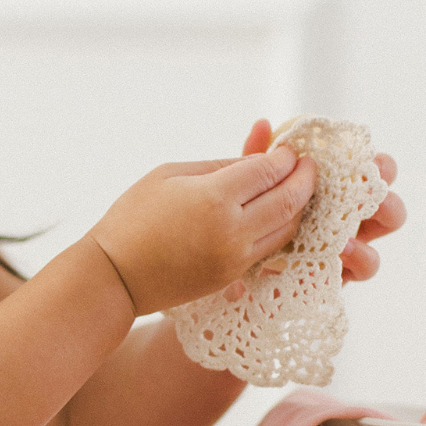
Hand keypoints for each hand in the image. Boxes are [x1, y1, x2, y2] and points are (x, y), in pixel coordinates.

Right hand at [90, 144, 316, 315]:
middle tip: (310, 165)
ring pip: (289, 228)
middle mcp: (233, 229)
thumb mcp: (168, 175)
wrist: (115, 276)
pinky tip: (283, 214)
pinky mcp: (234, 276)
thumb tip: (257, 161)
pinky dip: (283, 228)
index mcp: (214, 197)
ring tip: (301, 188)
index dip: (285, 157)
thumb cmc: (132, 217)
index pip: (268, 171)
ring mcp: (236, 257)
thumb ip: (217, 166)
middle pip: (290, 200)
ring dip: (301, 206)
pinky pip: (272, 248)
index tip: (290, 148)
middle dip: (305, 179)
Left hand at [240, 119, 405, 283]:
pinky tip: (344, 249)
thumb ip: (255, 159)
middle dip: (384, 190)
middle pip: (385, 197)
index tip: (371, 160)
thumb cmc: (252, 222)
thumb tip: (263, 123)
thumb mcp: (249, 190)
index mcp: (335, 188)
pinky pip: (363, 267)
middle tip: (372, 187)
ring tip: (360, 214)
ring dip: (380, 220)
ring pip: (382, 231)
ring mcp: (350, 243)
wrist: (236, 266)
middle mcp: (349, 214)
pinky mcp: (342, 271)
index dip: (378, 165)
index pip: (370, 171)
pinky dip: (360, 256)